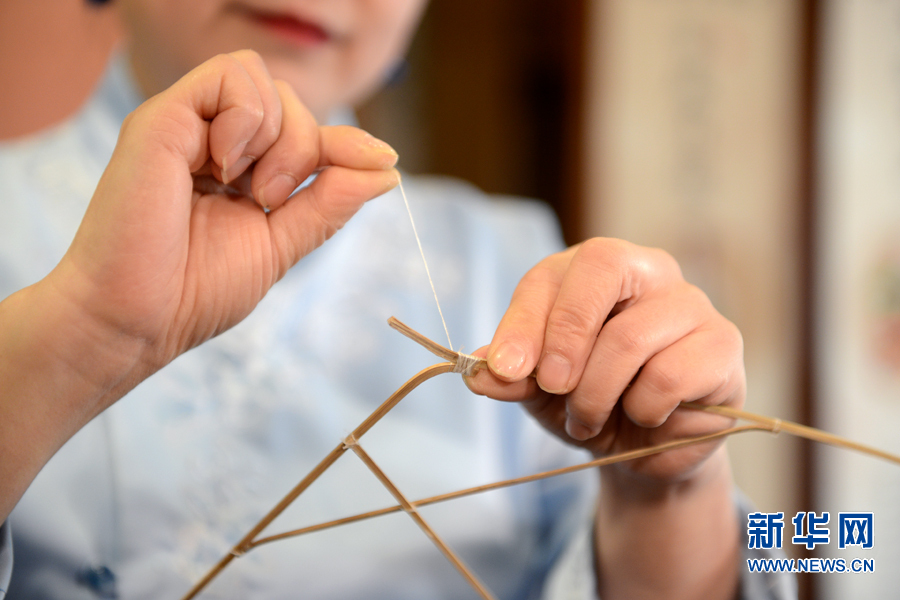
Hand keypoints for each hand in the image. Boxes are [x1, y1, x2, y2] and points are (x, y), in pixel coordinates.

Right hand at [50, 50, 399, 386]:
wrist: (138, 319)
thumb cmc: (196, 291)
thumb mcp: (282, 243)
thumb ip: (330, 202)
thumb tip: (389, 168)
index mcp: (240, 170)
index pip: (305, 130)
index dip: (346, 142)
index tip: (386, 160)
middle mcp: (214, 141)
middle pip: (290, 100)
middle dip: (306, 148)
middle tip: (273, 199)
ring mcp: (189, 126)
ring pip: (264, 79)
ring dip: (279, 137)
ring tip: (245, 188)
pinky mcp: (164, 116)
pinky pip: (232, 75)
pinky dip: (247, 117)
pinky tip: (225, 165)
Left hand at [465, 238, 744, 483]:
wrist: (646, 450)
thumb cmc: (591, 401)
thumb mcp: (539, 391)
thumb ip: (511, 377)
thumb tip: (479, 371)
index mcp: (594, 270)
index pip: (553, 274)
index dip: (524, 321)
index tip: (504, 368)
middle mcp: (646, 270)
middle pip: (601, 268)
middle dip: (565, 337)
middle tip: (552, 387)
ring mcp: (689, 303)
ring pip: (629, 338)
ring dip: (596, 395)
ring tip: (588, 419)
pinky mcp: (722, 344)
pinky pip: (669, 376)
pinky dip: (642, 410)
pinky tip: (644, 417)